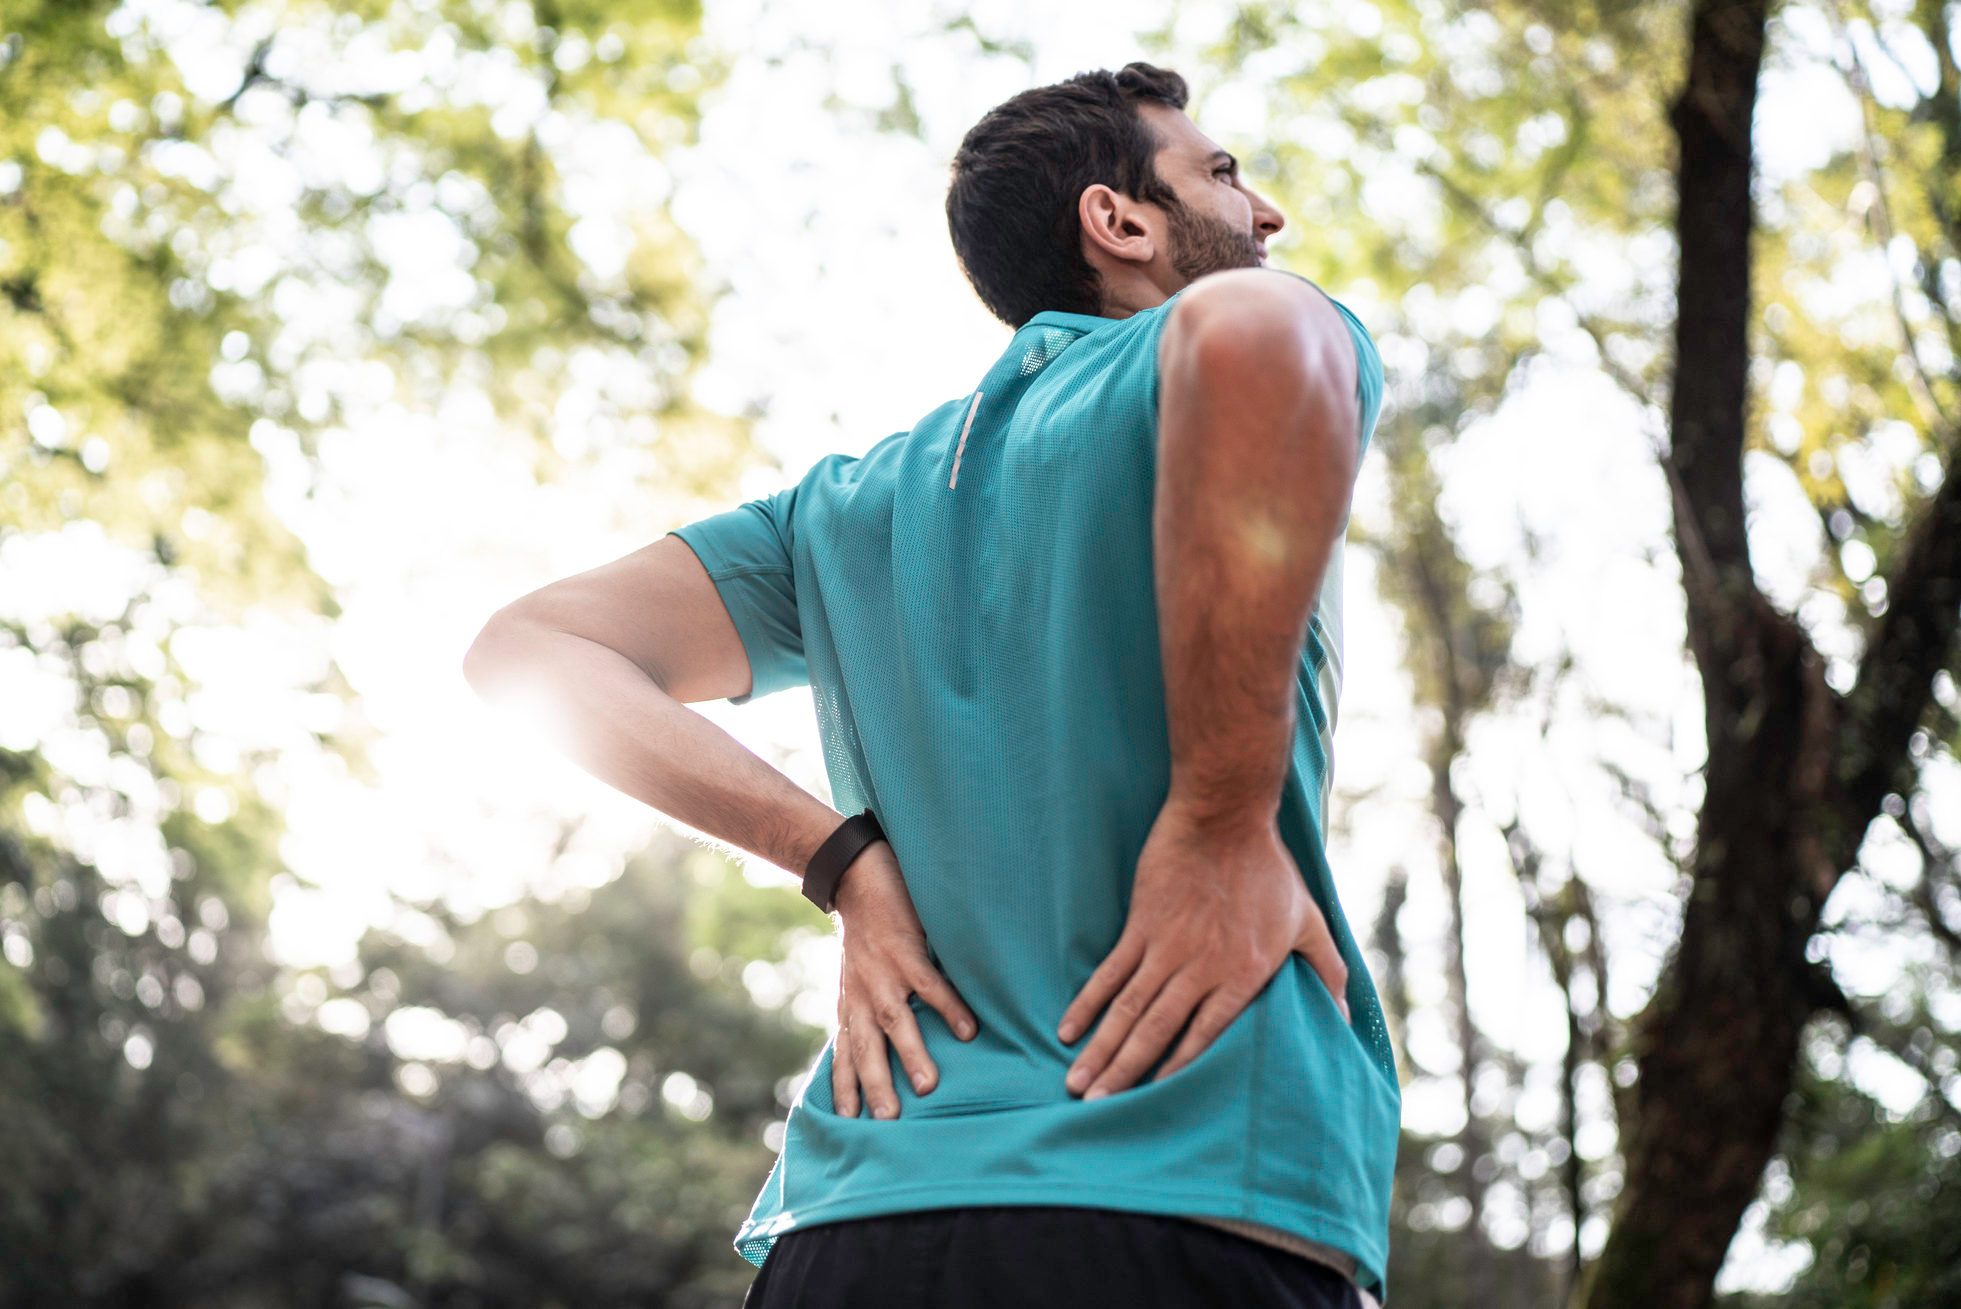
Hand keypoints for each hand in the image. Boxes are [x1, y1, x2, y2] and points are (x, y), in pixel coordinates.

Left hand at [829, 839, 977, 1118]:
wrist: (855, 877)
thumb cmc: (864, 931)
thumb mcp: (858, 976)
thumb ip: (868, 1009)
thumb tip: (887, 1046)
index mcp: (852, 1004)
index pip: (845, 1054)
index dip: (845, 1087)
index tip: (849, 1123)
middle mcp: (863, 995)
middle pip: (867, 1049)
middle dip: (876, 1086)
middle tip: (889, 1122)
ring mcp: (883, 974)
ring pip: (895, 1022)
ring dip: (911, 1055)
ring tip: (928, 1087)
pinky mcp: (905, 951)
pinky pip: (928, 986)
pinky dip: (947, 1008)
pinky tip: (968, 1031)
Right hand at [1056, 800, 1348, 1099]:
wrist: (1224, 817)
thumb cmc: (1270, 870)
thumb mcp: (1309, 922)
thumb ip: (1328, 971)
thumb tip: (1345, 1018)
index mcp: (1241, 975)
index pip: (1204, 1036)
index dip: (1177, 1071)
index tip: (1154, 1103)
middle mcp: (1200, 968)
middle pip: (1156, 1031)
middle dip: (1125, 1072)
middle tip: (1097, 1109)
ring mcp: (1165, 947)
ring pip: (1128, 1010)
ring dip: (1102, 1049)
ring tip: (1078, 1083)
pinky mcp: (1141, 925)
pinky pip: (1110, 973)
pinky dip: (1088, 1002)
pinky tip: (1068, 1029)